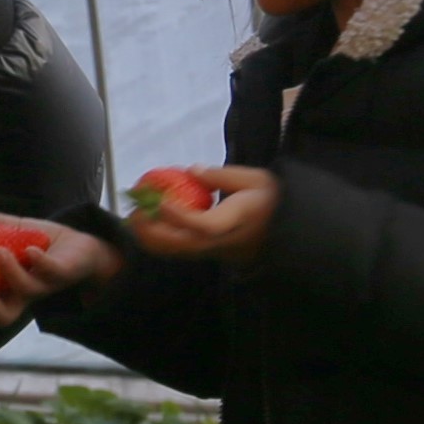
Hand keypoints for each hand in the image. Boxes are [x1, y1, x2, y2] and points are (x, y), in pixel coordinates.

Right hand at [0, 217, 118, 327]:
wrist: (85, 245)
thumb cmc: (48, 244)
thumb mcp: (20, 232)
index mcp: (10, 289)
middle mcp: (26, 293)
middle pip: (2, 316)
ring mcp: (46, 285)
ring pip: (26, 291)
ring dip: (9, 273)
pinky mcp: (64, 273)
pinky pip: (51, 272)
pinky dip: (38, 262)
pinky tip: (29, 249)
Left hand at [122, 167, 277, 263]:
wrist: (287, 229)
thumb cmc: (271, 199)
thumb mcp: (255, 179)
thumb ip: (223, 176)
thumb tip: (192, 171)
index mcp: (237, 222)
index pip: (205, 226)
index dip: (181, 217)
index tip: (161, 202)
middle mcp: (222, 242)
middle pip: (183, 245)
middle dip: (154, 231)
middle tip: (135, 211)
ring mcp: (214, 251)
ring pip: (178, 252)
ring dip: (152, 238)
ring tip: (135, 218)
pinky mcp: (208, 253)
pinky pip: (180, 251)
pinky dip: (159, 240)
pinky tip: (147, 224)